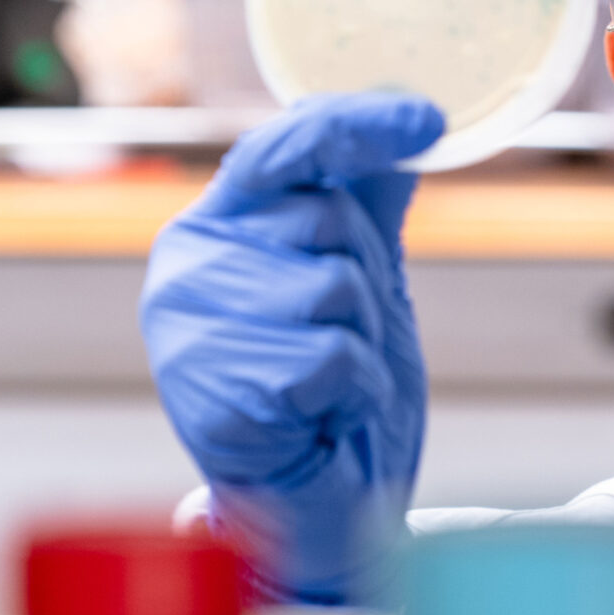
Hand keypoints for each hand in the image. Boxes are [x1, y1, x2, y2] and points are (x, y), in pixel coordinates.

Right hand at [140, 93, 445, 604]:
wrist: (325, 505)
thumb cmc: (333, 391)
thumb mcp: (358, 276)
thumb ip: (365, 197)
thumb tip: (410, 108)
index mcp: (214, 227)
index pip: (281, 147)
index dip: (355, 123)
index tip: (427, 120)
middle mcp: (185, 266)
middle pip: (325, 219)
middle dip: (363, 282)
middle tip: (336, 340)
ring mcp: (190, 331)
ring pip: (334, 288)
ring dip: (360, 342)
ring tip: (326, 386)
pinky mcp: (214, 394)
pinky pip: (332, 356)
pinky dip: (350, 392)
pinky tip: (320, 418)